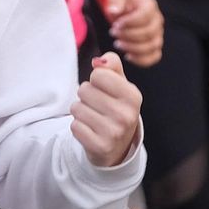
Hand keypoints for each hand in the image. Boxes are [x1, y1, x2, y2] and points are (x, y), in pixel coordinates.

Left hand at [71, 52, 141, 166]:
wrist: (118, 145)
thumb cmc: (116, 107)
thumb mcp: (120, 84)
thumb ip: (111, 65)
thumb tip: (98, 62)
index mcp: (133, 96)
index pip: (98, 74)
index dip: (96, 80)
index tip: (104, 90)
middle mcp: (126, 115)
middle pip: (84, 89)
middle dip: (86, 96)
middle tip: (97, 106)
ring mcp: (114, 133)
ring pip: (76, 108)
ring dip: (80, 111)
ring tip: (93, 118)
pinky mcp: (100, 147)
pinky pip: (74, 126)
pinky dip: (78, 127)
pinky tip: (90, 130)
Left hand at [103, 0, 162, 66]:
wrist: (126, 12)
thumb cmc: (122, 3)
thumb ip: (116, 0)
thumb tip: (114, 11)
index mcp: (150, 5)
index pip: (144, 16)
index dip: (129, 23)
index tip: (115, 25)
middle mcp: (158, 20)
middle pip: (149, 32)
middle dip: (128, 36)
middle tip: (113, 33)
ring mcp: (158, 34)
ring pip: (152, 46)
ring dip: (133, 48)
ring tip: (117, 43)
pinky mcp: (155, 47)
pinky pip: (154, 57)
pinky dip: (141, 60)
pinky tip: (128, 56)